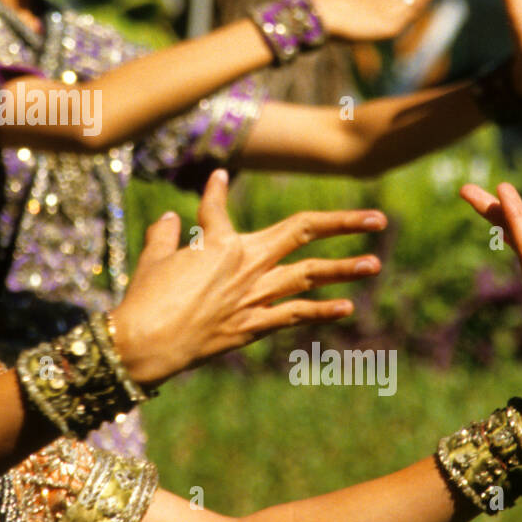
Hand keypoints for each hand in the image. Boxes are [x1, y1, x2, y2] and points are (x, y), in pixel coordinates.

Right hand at [111, 170, 384, 387]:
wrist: (148, 342)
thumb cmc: (145, 298)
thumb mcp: (152, 258)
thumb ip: (164, 234)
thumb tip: (169, 217)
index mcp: (219, 241)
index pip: (217, 207)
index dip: (216, 190)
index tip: (220, 179)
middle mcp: (247, 262)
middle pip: (302, 231)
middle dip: (343, 222)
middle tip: (377, 217)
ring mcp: (255, 295)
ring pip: (309, 274)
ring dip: (344, 269)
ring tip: (374, 264)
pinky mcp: (255, 325)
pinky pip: (295, 314)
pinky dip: (321, 311)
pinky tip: (346, 308)